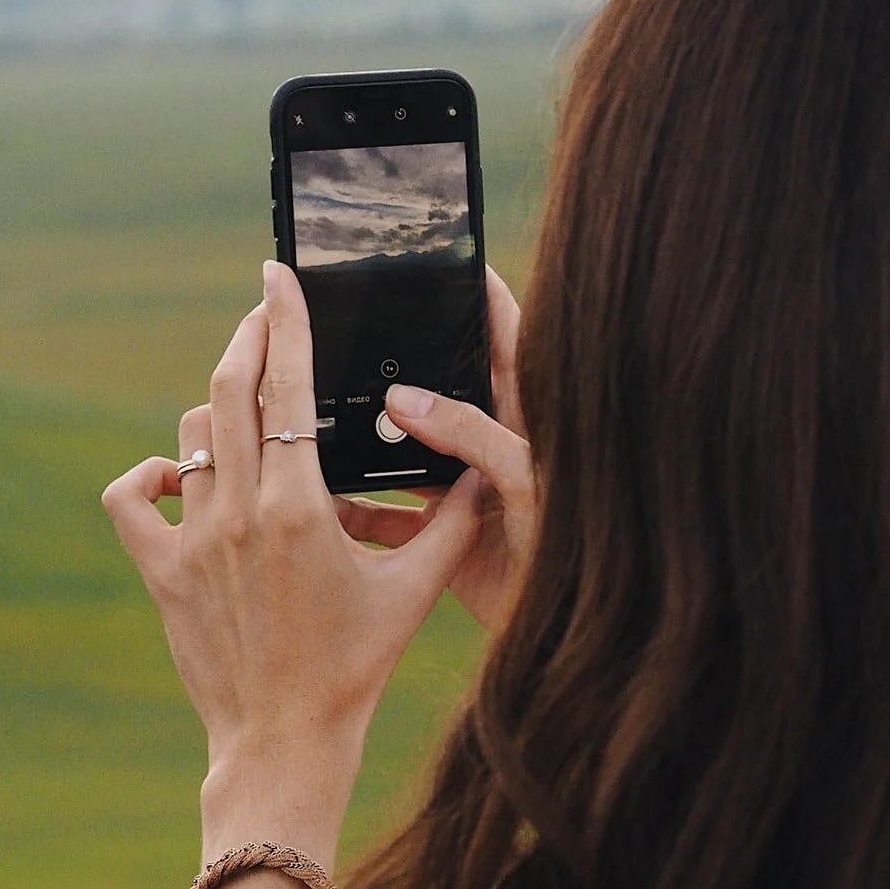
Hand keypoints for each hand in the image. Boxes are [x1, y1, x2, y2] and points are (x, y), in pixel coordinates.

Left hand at [102, 261, 484, 875]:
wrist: (283, 740)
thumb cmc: (354, 668)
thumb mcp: (413, 592)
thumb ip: (453, 523)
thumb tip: (490, 470)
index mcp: (302, 509)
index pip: (288, 389)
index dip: (285, 323)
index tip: (278, 276)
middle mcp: (240, 514)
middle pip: (229, 391)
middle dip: (247, 339)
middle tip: (263, 313)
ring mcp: (194, 542)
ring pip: (191, 438)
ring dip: (217, 411)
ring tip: (244, 407)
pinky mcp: (163, 572)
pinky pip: (131, 500)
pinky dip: (147, 474)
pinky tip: (175, 473)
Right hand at [332, 267, 534, 629]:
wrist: (566, 631)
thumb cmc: (570, 546)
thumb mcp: (524, 478)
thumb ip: (470, 433)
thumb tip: (402, 397)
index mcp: (525, 419)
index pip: (506, 340)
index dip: (482, 297)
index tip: (452, 258)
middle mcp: (491, 446)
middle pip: (443, 387)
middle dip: (404, 362)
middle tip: (358, 323)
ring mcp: (464, 489)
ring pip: (406, 447)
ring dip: (370, 433)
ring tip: (322, 398)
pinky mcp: (441, 534)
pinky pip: (387, 513)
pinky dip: (355, 506)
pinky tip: (319, 494)